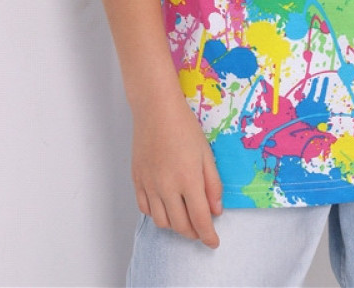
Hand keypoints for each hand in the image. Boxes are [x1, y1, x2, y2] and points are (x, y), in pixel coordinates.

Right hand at [131, 93, 223, 247]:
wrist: (156, 110)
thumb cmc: (184, 127)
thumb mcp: (206, 154)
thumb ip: (212, 184)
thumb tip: (216, 211)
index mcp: (188, 180)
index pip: (200, 220)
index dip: (208, 236)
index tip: (214, 243)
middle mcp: (166, 187)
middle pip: (180, 226)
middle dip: (193, 233)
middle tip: (201, 231)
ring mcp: (149, 185)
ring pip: (161, 221)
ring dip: (175, 226)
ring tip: (184, 219)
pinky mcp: (137, 180)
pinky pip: (145, 208)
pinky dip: (157, 214)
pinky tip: (166, 207)